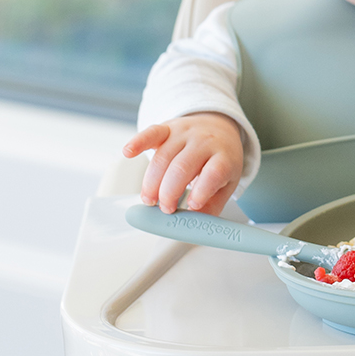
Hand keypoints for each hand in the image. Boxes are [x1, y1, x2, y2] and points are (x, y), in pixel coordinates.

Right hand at [122, 113, 243, 214]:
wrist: (219, 128)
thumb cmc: (220, 160)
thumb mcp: (226, 184)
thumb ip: (211, 206)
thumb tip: (192, 228)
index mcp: (223, 157)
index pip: (213, 173)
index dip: (201, 191)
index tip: (191, 206)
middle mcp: (205, 142)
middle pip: (182, 167)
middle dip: (169, 192)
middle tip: (165, 209)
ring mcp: (185, 134)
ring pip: (163, 157)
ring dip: (151, 182)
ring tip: (150, 201)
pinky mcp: (168, 128)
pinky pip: (151, 133)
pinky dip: (138, 142)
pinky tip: (128, 153)